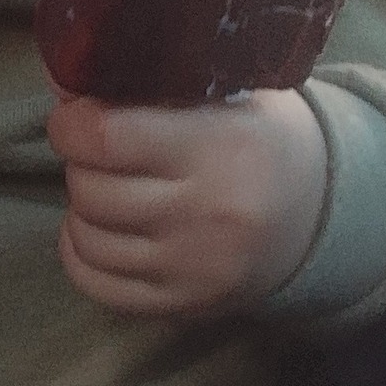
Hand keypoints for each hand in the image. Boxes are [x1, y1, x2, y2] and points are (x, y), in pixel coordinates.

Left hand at [48, 87, 326, 316]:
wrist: (320, 212)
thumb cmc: (262, 137)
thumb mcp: (229, 90)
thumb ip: (153, 82)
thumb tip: (65, 81)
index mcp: (220, 147)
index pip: (107, 138)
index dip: (72, 123)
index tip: (74, 114)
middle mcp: (208, 213)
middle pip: (92, 189)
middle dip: (79, 162)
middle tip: (97, 148)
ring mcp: (195, 267)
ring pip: (89, 238)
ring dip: (81, 207)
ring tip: (104, 184)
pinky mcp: (185, 304)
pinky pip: (99, 284)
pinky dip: (82, 253)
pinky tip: (97, 228)